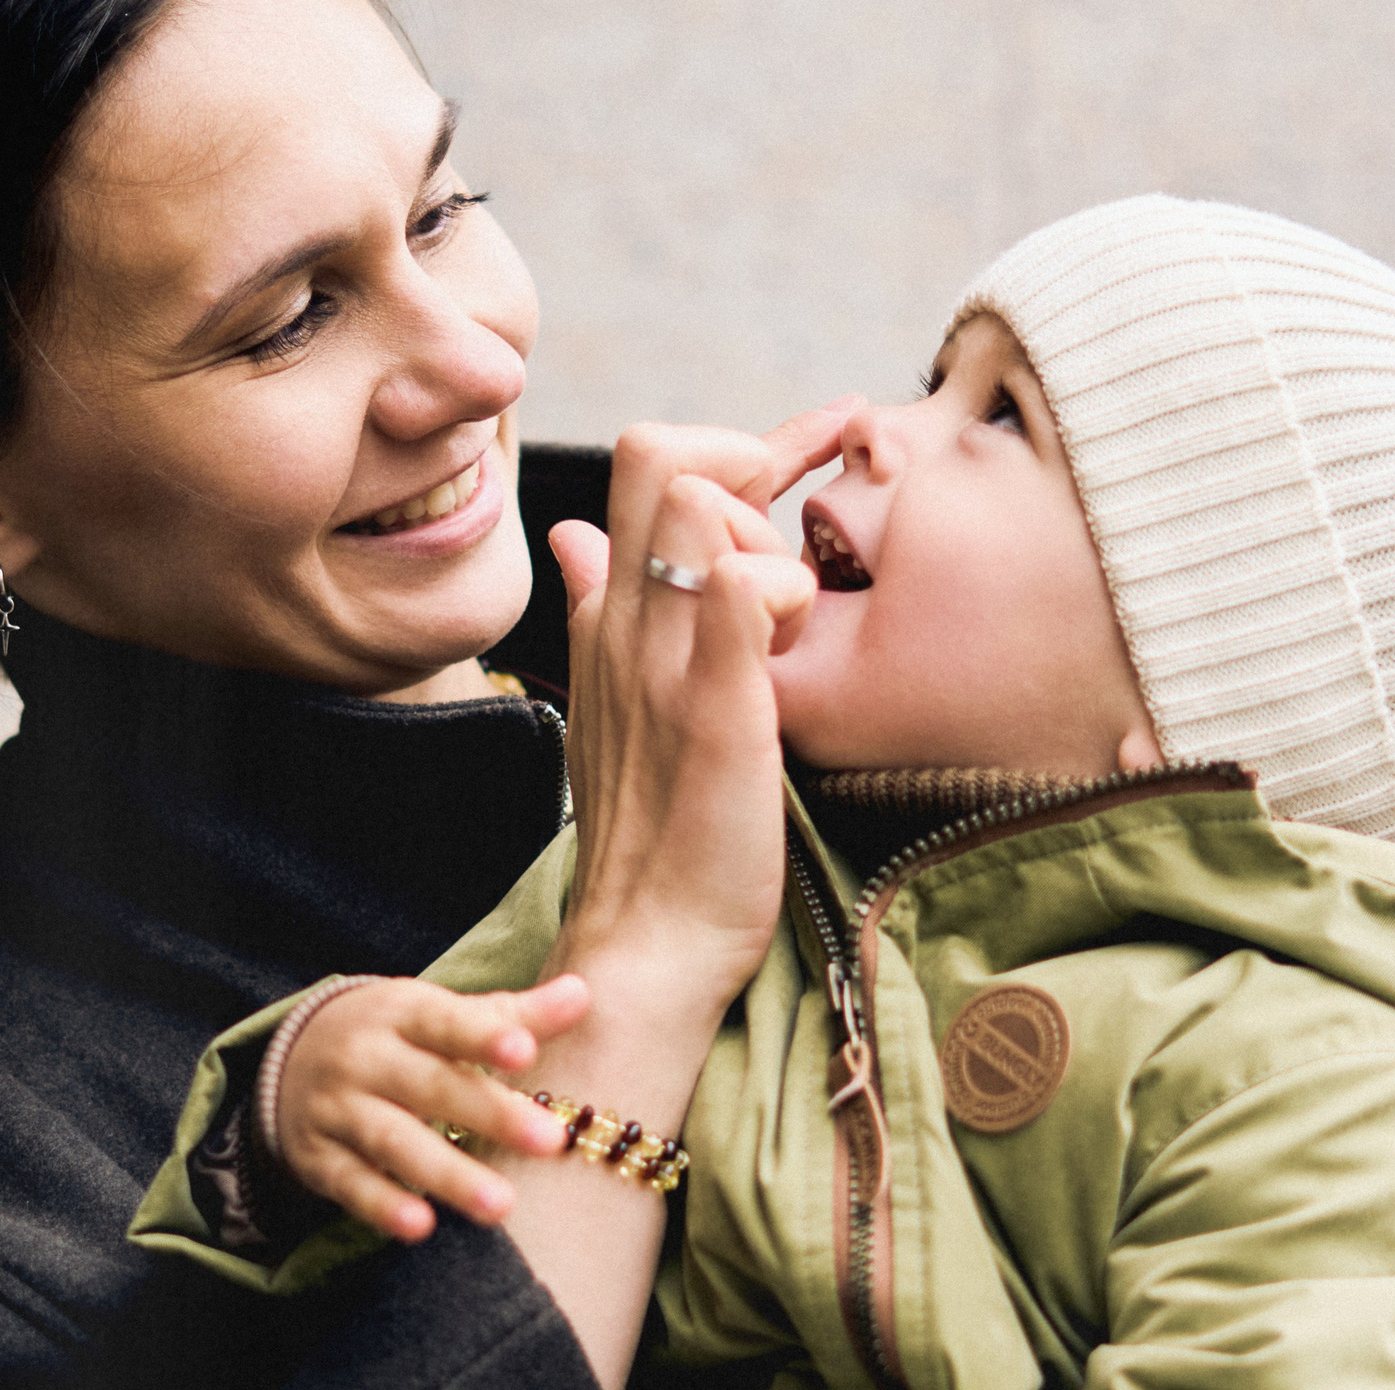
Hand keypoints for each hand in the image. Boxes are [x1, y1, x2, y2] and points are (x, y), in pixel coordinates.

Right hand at [269, 975, 590, 1242]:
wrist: (290, 1057)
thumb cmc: (395, 1037)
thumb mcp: (440, 1016)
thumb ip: (511, 1015)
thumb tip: (582, 994)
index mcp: (403, 1015)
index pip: (446, 1023)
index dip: (484, 1036)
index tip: (525, 1050)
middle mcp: (366, 1059)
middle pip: (429, 1086)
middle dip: (489, 1113)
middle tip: (550, 1141)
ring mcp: (338, 1109)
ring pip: (393, 1142)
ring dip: (447, 1175)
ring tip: (501, 1206)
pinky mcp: (319, 1159)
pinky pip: (351, 1185)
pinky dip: (382, 1206)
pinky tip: (421, 1228)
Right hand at [542, 399, 855, 1013]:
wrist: (649, 942)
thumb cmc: (660, 837)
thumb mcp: (618, 710)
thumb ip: (603, 613)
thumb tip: (572, 532)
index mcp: (604, 618)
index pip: (649, 471)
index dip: (742, 442)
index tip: (821, 443)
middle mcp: (620, 623)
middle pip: (655, 453)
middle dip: (753, 452)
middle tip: (817, 511)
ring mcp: (660, 660)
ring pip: (695, 501)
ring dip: (768, 530)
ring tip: (793, 617)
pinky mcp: (711, 705)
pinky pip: (736, 587)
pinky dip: (780, 585)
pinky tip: (795, 640)